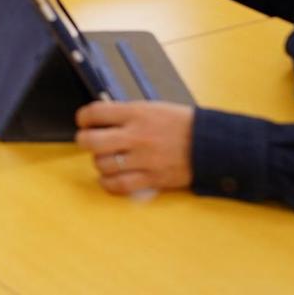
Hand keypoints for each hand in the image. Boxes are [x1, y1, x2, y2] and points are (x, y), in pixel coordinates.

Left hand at [75, 100, 194, 195]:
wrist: (210, 144)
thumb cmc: (182, 124)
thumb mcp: (153, 108)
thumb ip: (128, 113)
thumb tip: (104, 118)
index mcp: (136, 114)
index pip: (95, 113)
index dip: (83, 118)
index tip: (83, 121)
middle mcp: (136, 136)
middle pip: (91, 141)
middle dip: (83, 141)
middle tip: (86, 141)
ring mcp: (143, 159)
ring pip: (103, 164)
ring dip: (99, 163)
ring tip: (105, 160)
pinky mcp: (151, 179)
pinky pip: (119, 185)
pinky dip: (108, 184)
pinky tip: (109, 179)